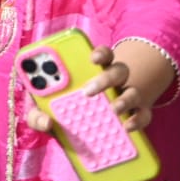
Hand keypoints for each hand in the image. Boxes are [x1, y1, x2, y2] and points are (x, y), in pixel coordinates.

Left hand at [24, 47, 151, 133]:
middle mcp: (113, 81)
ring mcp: (127, 97)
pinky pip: (143, 115)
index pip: (101, 55)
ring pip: (132, 91)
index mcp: (92, 71)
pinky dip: (137, 120)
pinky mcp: (137, 115)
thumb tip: (46, 123)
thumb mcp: (46, 111)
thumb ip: (37, 115)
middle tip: (88, 91)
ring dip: (123, 100)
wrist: (90, 127)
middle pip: (117, 70)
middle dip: (104, 79)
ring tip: (112, 110)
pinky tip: (126, 127)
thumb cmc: (64, 111)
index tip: (92, 58)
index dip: (99, 53)